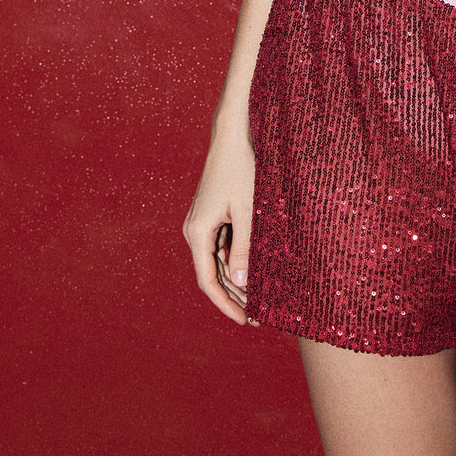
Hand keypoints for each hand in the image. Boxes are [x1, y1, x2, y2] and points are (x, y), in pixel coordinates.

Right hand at [182, 130, 255, 324]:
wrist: (232, 136)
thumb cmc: (241, 168)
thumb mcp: (247, 209)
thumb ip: (245, 246)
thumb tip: (241, 281)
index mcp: (198, 233)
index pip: (209, 281)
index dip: (226, 304)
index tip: (244, 320)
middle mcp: (196, 231)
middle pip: (214, 274)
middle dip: (235, 295)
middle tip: (257, 315)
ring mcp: (203, 224)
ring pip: (219, 261)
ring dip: (237, 279)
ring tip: (259, 298)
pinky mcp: (213, 216)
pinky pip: (224, 246)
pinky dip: (237, 260)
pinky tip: (254, 270)